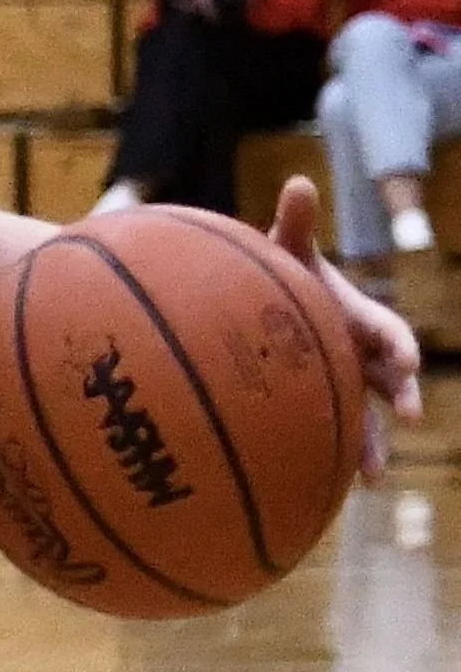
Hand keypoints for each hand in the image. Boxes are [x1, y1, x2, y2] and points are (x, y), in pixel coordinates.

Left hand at [269, 175, 421, 479]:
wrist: (262, 303)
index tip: (407, 358)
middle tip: (410, 414)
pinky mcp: (319, 400)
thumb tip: (299, 182)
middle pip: (389, 376)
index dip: (398, 342)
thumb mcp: (285, 249)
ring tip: (373, 479)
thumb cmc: (277, 273)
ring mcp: (339, 379)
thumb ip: (295, 222)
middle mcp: (356, 351)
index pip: (387, 329)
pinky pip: (330, 431)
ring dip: (369, 444)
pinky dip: (332, 457)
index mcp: (355, 315)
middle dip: (402, 393)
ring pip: (364, 415)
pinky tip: (328, 489)